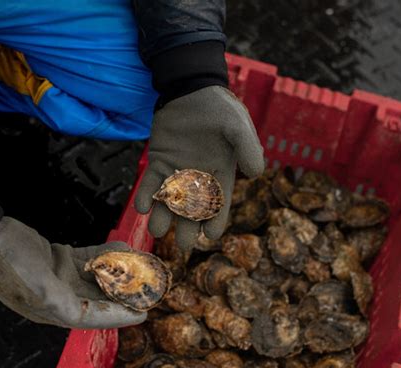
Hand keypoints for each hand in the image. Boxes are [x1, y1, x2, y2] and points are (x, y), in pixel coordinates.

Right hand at [0, 217, 145, 328]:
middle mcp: (62, 296)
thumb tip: (81, 314)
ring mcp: (62, 278)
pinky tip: (121, 247)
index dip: (120, 316)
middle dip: (125, 293)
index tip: (142, 313)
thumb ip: (58, 300)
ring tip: (140, 264)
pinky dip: (105, 254)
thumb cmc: (8, 262)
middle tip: (148, 288)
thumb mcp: (34, 284)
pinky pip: (90, 259)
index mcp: (55, 309)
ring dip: (119, 271)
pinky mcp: (62, 261)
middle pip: (101, 298)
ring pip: (98, 277)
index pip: (94, 317)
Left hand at [135, 86, 263, 248]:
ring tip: (157, 230)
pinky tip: (143, 206)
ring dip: (163, 216)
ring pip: (169, 200)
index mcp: (220, 173)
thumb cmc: (219, 108)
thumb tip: (257, 174)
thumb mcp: (238, 125)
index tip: (211, 236)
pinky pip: (151, 182)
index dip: (216, 220)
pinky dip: (146, 194)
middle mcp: (198, 177)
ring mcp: (176, 170)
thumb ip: (247, 148)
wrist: (191, 89)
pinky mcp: (158, 161)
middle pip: (193, 209)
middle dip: (188, 227)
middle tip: (183, 245)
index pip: (219, 203)